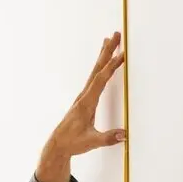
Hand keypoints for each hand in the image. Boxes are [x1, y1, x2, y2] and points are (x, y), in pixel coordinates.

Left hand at [36, 33, 126, 181]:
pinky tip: (103, 63)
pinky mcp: (84, 100)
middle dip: (107, 52)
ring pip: (95, 72)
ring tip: (110, 40)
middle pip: (97, 69)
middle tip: (116, 35)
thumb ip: (108, 138)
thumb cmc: (73, 143)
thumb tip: (124, 134)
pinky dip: (100, 67)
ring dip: (103, 55)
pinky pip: (94, 78)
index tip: (122, 54)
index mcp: (86, 103)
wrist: (58, 146)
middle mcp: (83, 96)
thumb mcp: (91, 141)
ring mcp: (83, 97)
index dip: (111, 67)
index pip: (100, 81)